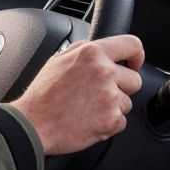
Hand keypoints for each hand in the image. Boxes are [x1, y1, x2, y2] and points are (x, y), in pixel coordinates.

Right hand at [11, 35, 144, 155]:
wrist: (32, 124)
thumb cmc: (42, 95)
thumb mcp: (58, 59)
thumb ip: (82, 49)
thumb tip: (99, 48)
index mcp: (92, 54)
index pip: (132, 45)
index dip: (137, 55)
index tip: (134, 63)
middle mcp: (104, 72)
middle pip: (134, 79)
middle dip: (121, 87)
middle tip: (98, 94)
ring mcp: (110, 97)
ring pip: (127, 102)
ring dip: (113, 107)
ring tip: (88, 109)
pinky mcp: (112, 120)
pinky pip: (121, 121)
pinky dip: (108, 124)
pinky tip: (89, 120)